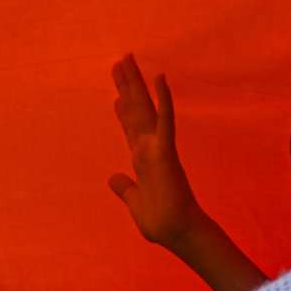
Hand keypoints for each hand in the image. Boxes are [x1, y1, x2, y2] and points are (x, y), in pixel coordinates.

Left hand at [105, 55, 207, 248]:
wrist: (175, 231)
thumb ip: (126, 188)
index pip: (130, 128)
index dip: (123, 110)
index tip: (117, 94)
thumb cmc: (159, 219)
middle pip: (135, 110)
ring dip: (136, 83)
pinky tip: (159, 78)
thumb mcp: (134, 200)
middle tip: (119, 61)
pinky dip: (163, 99)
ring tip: (127, 60)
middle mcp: (148, 148)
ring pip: (145, 108)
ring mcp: (157, 147)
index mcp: (141, 159)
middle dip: (126, 86)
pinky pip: (165, 120)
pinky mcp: (165, 151)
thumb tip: (114, 178)